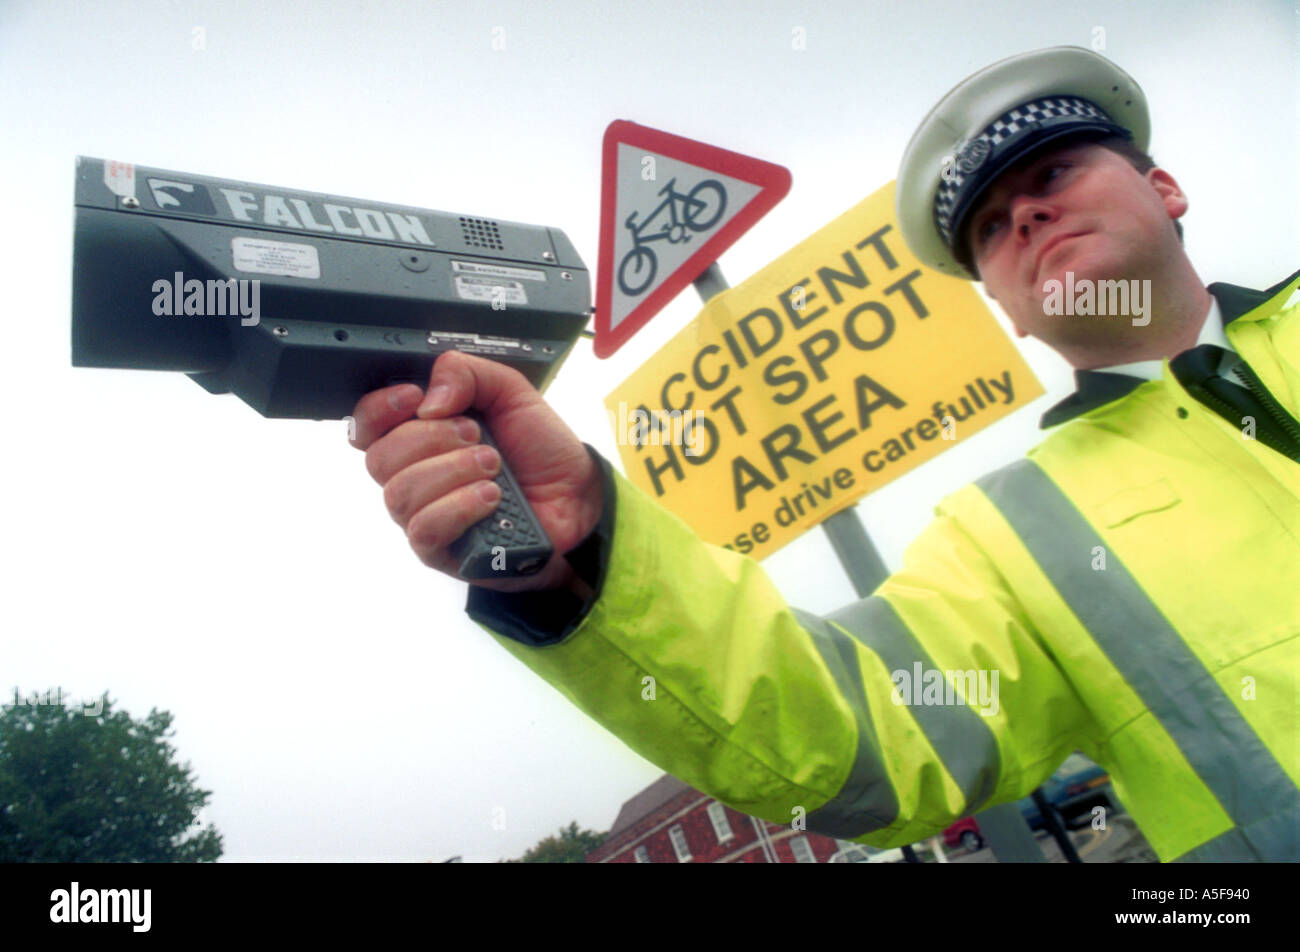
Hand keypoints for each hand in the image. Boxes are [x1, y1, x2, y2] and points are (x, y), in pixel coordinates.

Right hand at [349, 350, 603, 592]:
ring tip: (494, 467)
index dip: (380, 408)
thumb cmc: (541, 451)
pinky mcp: (439, 551)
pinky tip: (491, 497)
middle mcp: (413, 476)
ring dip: (452, 471)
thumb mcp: (511, 392)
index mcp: (421, 435)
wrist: (578, 497)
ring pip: (400, 493)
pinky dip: (459, 506)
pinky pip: (424, 529)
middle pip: (380, 458)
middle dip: (431, 439)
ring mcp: (423, 515)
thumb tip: (428, 398)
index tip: (415, 396)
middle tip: (478, 436)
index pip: (366, 424)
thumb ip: (467, 373)